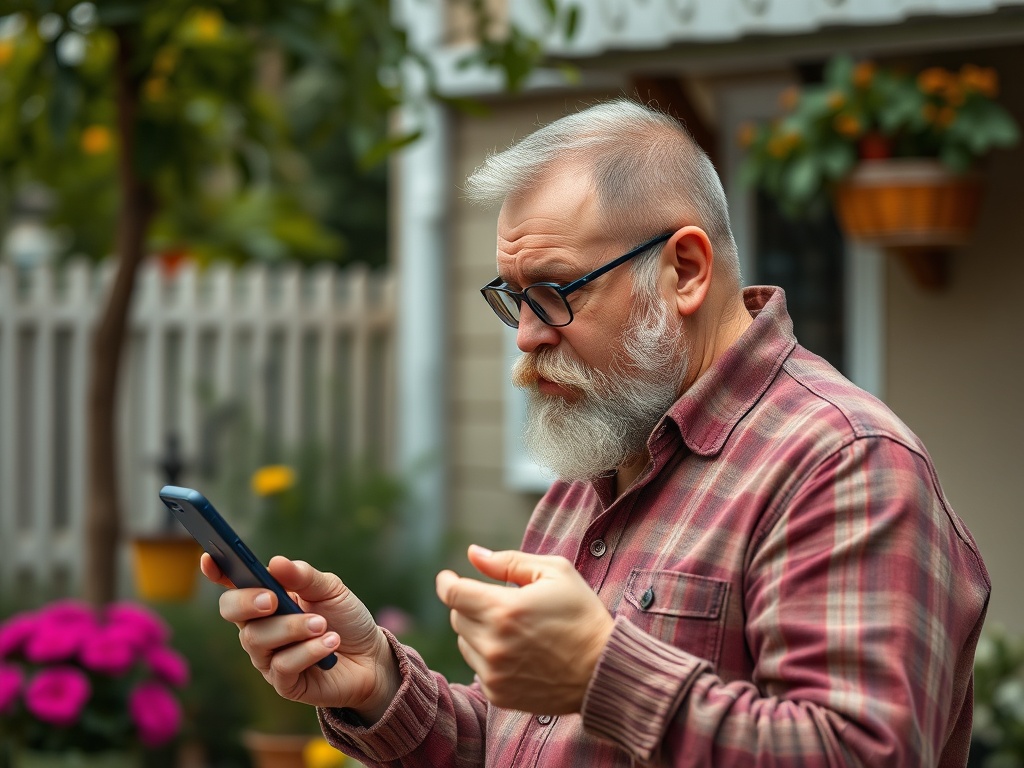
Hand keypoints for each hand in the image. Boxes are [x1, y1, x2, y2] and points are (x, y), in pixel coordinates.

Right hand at [201, 554, 399, 721]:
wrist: (370, 657)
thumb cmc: (344, 618)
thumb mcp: (331, 589)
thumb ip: (303, 576)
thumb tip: (275, 563)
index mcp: (267, 598)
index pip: (233, 583)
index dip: (217, 570)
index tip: (209, 558)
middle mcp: (259, 627)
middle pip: (231, 611)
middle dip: (247, 602)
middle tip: (273, 599)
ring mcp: (268, 656)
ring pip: (257, 639)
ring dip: (291, 628)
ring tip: (321, 624)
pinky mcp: (283, 683)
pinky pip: (282, 666)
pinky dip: (308, 651)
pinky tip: (329, 643)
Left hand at [436, 545, 613, 713]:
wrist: (602, 670)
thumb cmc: (582, 615)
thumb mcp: (554, 573)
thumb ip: (508, 561)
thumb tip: (473, 553)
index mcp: (504, 610)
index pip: (453, 594)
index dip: (447, 582)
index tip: (449, 578)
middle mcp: (493, 644)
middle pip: (457, 617)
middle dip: (472, 605)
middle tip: (501, 604)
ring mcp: (493, 673)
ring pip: (465, 642)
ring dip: (479, 631)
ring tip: (514, 630)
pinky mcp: (498, 694)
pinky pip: (478, 668)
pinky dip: (489, 657)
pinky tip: (518, 653)